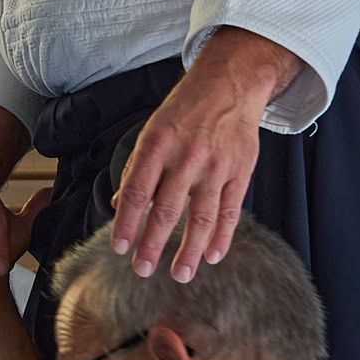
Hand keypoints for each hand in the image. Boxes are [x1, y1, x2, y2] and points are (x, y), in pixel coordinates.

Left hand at [109, 28, 295, 281]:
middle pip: (166, 210)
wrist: (229, 85)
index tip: (119, 248)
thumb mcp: (151, 132)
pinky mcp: (240, 172)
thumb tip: (119, 206)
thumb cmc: (184, 112)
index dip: (126, 223)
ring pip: (201, 217)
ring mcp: (216, 167)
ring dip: (189, 250)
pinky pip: (231, 211)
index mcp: (156, 146)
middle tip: (142, 270)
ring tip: (179, 274)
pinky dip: (222, 236)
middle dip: (152, 244)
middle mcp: (185, 158)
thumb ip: (137, 170)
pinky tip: (212, 256)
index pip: (136, 192)